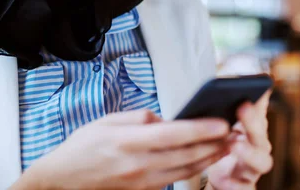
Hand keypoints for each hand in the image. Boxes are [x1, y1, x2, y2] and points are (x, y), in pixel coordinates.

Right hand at [11, 109, 230, 189]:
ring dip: (210, 158)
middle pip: (185, 154)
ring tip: (228, 145)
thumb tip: (165, 119)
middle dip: (214, 144)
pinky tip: (206, 159)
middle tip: (236, 132)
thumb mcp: (106, 120)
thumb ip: (139, 117)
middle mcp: (137, 165)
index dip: (200, 129)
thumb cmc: (82, 146)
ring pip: (184, 170)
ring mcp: (141, 182)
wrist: (63, 180)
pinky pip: (174, 179)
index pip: (172, 134)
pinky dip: (194, 169)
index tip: (221, 122)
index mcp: (127, 142)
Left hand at [206, 90, 272, 189]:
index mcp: (254, 131)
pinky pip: (245, 188)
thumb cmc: (225, 149)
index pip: (260, 113)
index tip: (260, 84)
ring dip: (250, 152)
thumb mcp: (226, 126)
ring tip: (235, 143)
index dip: (262, 100)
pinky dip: (235, 184)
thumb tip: (228, 78)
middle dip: (254, 121)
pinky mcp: (244, 186)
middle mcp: (259, 148)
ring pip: (262, 162)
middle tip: (243, 106)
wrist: (224, 181)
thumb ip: (229, 108)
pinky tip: (224, 178)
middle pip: (262, 135)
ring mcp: (253, 168)